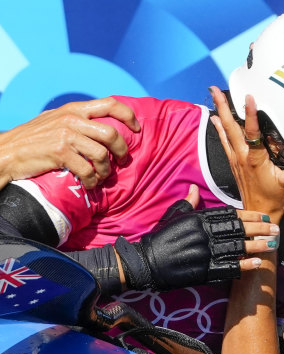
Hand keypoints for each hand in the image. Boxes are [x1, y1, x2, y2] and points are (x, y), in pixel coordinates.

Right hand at [0, 97, 139, 189]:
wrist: (7, 151)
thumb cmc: (34, 138)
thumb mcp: (56, 120)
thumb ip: (77, 119)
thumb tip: (103, 123)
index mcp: (74, 109)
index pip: (110, 104)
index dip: (129, 116)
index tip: (137, 129)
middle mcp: (72, 119)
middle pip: (112, 133)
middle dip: (122, 150)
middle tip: (122, 161)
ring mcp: (65, 136)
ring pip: (102, 154)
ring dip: (106, 170)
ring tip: (102, 176)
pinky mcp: (60, 153)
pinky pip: (88, 170)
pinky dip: (93, 181)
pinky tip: (90, 184)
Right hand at [114, 185, 280, 290]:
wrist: (144, 263)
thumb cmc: (160, 238)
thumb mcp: (173, 216)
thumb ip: (188, 203)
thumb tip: (194, 188)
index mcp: (198, 218)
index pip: (230, 214)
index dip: (250, 215)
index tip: (264, 216)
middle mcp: (203, 233)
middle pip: (238, 230)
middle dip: (259, 229)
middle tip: (277, 230)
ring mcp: (203, 252)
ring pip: (236, 248)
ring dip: (256, 246)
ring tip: (272, 245)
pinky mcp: (201, 271)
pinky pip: (226, 267)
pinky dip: (242, 266)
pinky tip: (257, 264)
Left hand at [209, 86, 283, 222]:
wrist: (259, 214)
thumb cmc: (275, 200)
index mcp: (255, 159)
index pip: (252, 133)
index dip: (251, 114)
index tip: (249, 98)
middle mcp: (242, 157)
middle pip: (231, 127)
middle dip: (223, 107)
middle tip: (214, 89)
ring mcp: (236, 160)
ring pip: (225, 132)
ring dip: (219, 114)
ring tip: (213, 96)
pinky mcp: (234, 164)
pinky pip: (225, 142)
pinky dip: (219, 130)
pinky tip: (215, 120)